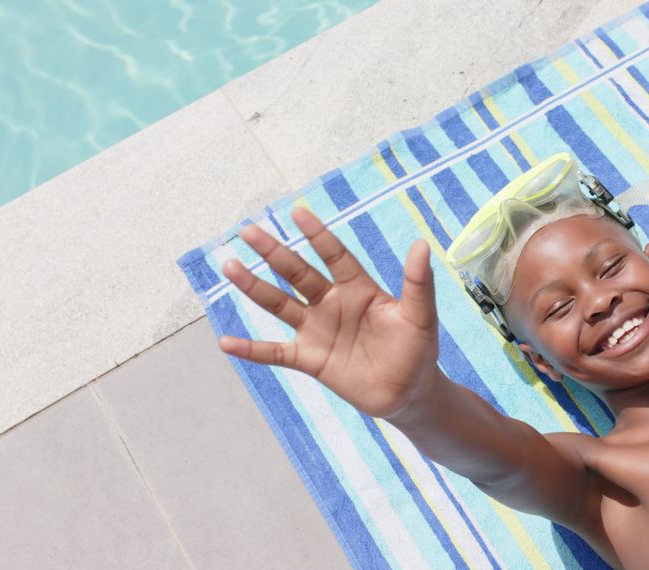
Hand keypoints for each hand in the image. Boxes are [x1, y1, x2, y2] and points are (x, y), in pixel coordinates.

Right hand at [218, 208, 439, 418]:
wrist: (410, 392)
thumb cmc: (418, 350)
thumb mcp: (420, 315)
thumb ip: (418, 282)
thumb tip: (422, 245)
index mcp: (358, 288)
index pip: (334, 255)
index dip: (317, 234)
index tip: (298, 212)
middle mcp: (332, 303)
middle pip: (297, 273)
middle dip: (273, 253)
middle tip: (248, 231)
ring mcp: (317, 331)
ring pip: (279, 305)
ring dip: (254, 287)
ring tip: (230, 267)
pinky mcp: (310, 360)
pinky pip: (275, 353)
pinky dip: (251, 350)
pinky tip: (226, 341)